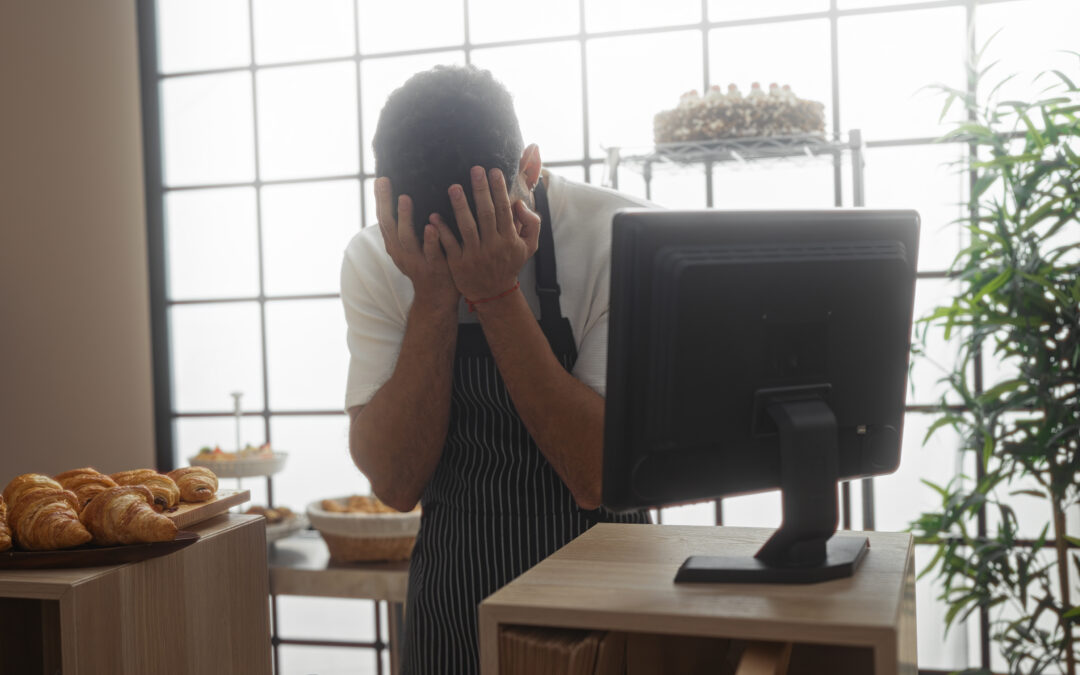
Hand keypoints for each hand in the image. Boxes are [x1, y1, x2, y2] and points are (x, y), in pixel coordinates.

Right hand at [375, 177, 458, 308]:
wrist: (437, 298)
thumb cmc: (428, 265)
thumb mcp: (413, 247)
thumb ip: (409, 227)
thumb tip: (409, 198)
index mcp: (395, 245)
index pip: (384, 219)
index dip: (381, 200)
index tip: (380, 179)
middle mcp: (401, 252)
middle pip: (389, 225)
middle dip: (385, 202)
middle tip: (384, 182)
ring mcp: (415, 261)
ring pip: (406, 238)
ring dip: (405, 218)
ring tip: (405, 199)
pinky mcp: (432, 268)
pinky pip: (430, 252)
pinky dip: (430, 239)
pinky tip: (431, 226)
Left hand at [433, 166, 540, 303]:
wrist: (494, 294)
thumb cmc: (509, 264)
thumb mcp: (529, 246)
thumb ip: (531, 223)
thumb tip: (519, 203)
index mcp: (509, 239)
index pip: (504, 210)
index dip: (499, 190)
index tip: (494, 171)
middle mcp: (493, 246)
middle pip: (486, 214)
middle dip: (481, 191)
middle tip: (475, 170)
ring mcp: (475, 255)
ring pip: (467, 227)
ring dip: (460, 207)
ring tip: (453, 187)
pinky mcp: (459, 264)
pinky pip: (450, 244)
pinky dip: (442, 231)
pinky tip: (434, 216)